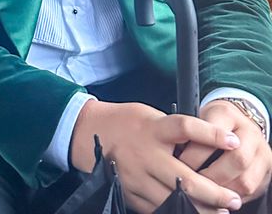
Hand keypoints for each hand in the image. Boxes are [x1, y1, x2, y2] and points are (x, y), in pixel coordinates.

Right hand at [71, 100, 242, 212]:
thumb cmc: (125, 122)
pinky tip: (189, 211)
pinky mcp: (127, 191)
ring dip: (200, 209)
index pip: (185, 128)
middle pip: (185, 179)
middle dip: (214, 193)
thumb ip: (175, 132)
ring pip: (173, 200)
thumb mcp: (151, 116)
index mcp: (153, 129)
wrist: (87, 130)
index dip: (212, 135)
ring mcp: (135, 176)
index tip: (233, 142)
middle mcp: (144, 154)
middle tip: (232, 200)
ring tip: (218, 211)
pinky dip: (176, 211)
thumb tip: (208, 148)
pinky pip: (156, 208)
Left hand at [177, 99, 271, 204]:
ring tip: (202, 191)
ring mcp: (262, 152)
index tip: (178, 162)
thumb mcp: (196, 118)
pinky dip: (230, 195)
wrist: (236, 121)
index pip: (213, 132)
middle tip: (191, 180)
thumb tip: (172, 158)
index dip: (196, 152)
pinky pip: (250, 190)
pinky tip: (215, 194)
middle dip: (210, 175)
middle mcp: (249, 132)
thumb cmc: (208, 122)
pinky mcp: (267, 169)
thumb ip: (187, 134)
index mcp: (225, 114)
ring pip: (245, 180)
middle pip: (236, 159)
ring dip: (221, 190)